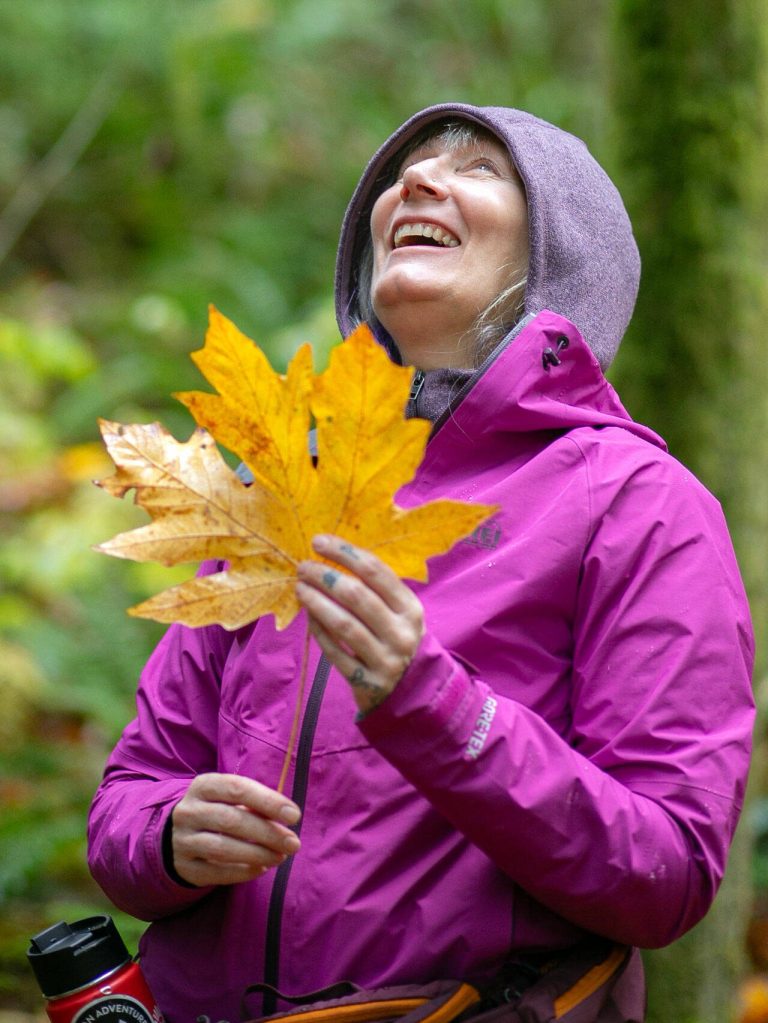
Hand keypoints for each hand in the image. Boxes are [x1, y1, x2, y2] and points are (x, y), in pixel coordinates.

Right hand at [170, 773, 300, 886]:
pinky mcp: (184, 866)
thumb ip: (255, 803)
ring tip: (280, 857)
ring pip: (222, 848)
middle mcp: (188, 811)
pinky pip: (216, 872)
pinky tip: (262, 869)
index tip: (294, 815)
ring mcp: (182, 840)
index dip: (268, 801)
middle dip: (267, 832)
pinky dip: (243, 872)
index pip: (237, 788)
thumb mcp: (230, 798)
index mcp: (203, 786)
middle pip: (232, 820)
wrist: (177, 834)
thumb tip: (287, 816)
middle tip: (293, 843)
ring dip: (257, 854)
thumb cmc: (217, 809)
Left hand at [295, 535, 424, 713]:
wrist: (411, 689)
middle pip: (357, 596)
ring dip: (317, 603)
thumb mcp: (399, 612)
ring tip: (300, 588)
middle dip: (325, 576)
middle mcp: (402, 633)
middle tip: (303, 567)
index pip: (376, 571)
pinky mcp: (368, 683)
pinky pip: (336, 653)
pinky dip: (319, 632)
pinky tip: (308, 617)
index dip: (345, 553)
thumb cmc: (396, 638)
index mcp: (410, 608)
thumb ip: (375, 588)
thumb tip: (332, 556)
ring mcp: (386, 660)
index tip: (319, 542)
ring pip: (344, 625)